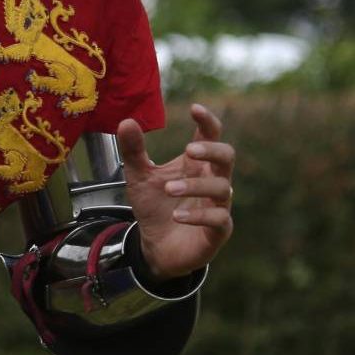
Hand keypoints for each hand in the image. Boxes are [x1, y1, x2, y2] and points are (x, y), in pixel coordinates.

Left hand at [120, 103, 234, 281]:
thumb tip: (127, 121)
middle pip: (227, 156)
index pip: (210, 136)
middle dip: (211, 151)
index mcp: (195, 164)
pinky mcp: (218, 230)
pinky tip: (178, 216)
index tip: (194, 108)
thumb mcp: (138, 176)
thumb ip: (133, 150)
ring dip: (195, 186)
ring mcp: (217, 205)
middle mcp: (211, 180)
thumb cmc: (154, 205)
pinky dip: (199, 215)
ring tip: (168, 189)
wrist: (155, 246)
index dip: (208, 121)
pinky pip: (219, 219)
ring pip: (223, 188)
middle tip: (188, 150)